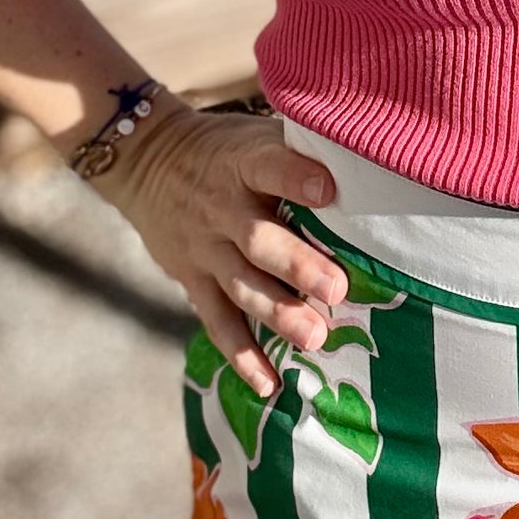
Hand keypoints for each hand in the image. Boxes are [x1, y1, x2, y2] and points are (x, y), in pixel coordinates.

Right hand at [85, 98, 347, 397]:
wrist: (148, 160)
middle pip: (258, 240)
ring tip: (315, 338)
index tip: (329, 190)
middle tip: (336, 289)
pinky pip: (217, 322)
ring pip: (241, 286)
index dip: (296, 177)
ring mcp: (205, 249)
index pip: (267, 167)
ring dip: (278, 314)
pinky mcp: (193, 280)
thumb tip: (371, 153)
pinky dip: (241, 355)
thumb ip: (301, 147)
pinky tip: (269, 384)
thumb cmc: (227, 149)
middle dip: (297, 266)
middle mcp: (221, 209)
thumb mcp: (254, 133)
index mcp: (241, 163)